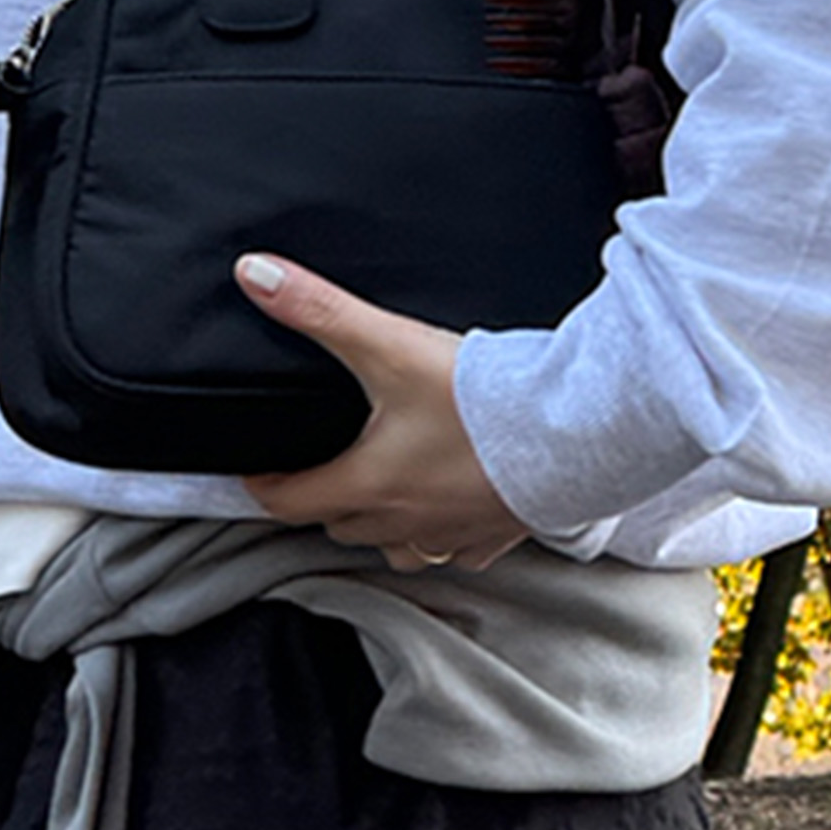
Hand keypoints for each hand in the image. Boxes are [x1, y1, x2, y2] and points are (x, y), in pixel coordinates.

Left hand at [234, 253, 529, 572]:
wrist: (574, 430)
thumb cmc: (484, 400)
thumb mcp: (391, 345)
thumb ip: (321, 311)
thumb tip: (257, 276)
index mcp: (367, 485)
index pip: (287, 502)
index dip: (264, 484)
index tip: (260, 470)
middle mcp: (402, 523)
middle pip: (338, 525)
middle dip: (323, 499)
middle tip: (319, 468)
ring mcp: (449, 536)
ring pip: (391, 547)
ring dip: (378, 524)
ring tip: (379, 491)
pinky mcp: (493, 539)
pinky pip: (451, 553)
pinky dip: (439, 535)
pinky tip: (446, 505)